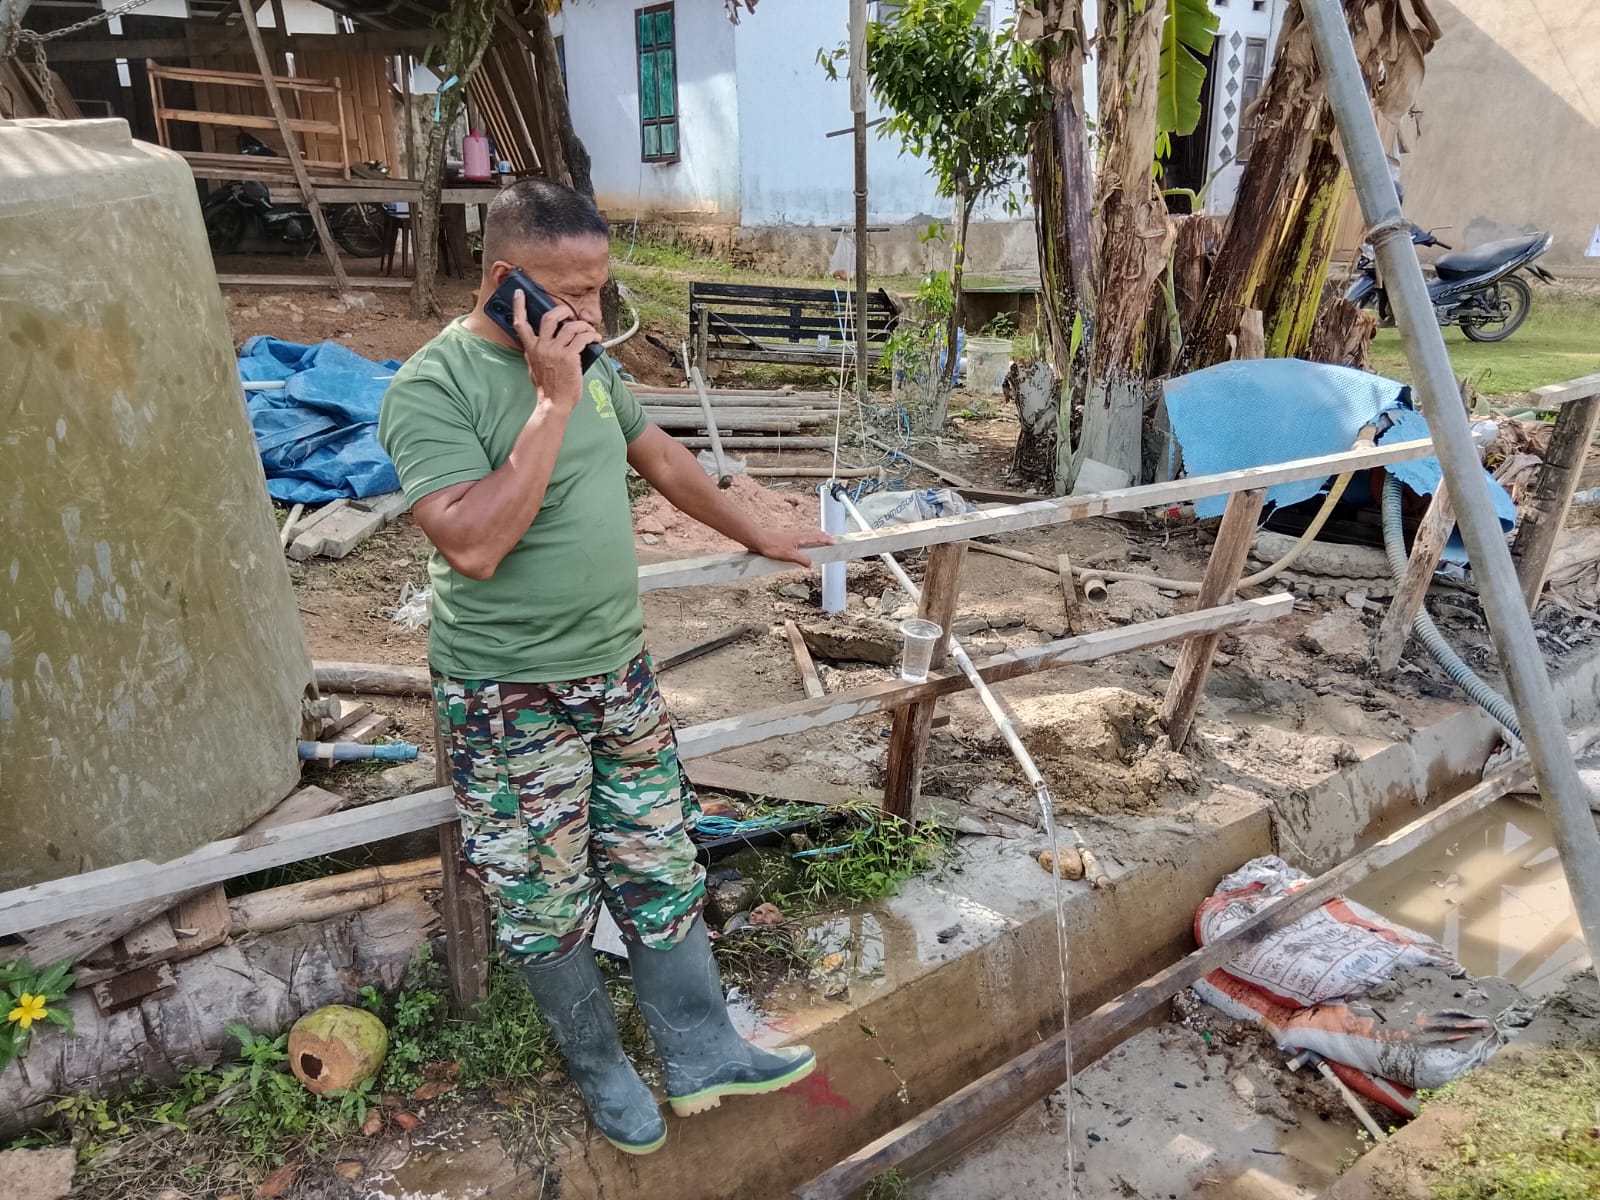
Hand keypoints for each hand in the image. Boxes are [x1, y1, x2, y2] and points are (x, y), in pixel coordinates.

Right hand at [511, 288, 598, 412]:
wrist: (554, 403)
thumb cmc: (547, 387)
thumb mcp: (534, 367)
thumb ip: (535, 353)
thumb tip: (537, 344)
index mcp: (531, 348)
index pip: (520, 324)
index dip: (519, 306)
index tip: (520, 293)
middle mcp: (542, 346)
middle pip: (550, 317)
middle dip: (563, 311)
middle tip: (570, 314)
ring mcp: (555, 351)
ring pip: (571, 327)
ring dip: (584, 326)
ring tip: (590, 331)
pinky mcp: (570, 356)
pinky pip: (582, 338)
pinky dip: (591, 336)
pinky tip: (595, 339)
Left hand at [748, 529, 834, 568]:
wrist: (758, 539)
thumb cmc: (771, 545)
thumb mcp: (789, 556)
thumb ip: (802, 559)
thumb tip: (811, 563)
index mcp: (800, 537)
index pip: (817, 537)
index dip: (827, 540)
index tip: (835, 542)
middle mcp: (797, 534)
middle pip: (814, 534)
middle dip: (823, 537)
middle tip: (830, 541)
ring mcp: (791, 535)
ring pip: (807, 535)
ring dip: (815, 538)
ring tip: (819, 542)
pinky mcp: (785, 538)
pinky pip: (799, 537)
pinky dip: (806, 540)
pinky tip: (802, 545)